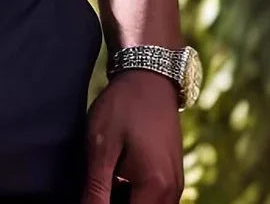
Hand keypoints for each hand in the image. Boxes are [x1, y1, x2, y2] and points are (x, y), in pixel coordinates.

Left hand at [82, 70, 183, 203]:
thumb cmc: (123, 107)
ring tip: (106, 175)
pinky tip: (117, 176)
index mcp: (155, 187)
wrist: (149, 78)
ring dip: (125, 199)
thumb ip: (96, 188)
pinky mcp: (173, 177)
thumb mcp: (101, 145)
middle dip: (113, 203)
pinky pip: (155, 200)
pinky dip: (136, 195)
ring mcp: (176, 185)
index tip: (93, 193)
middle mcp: (172, 192)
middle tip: (97, 184)